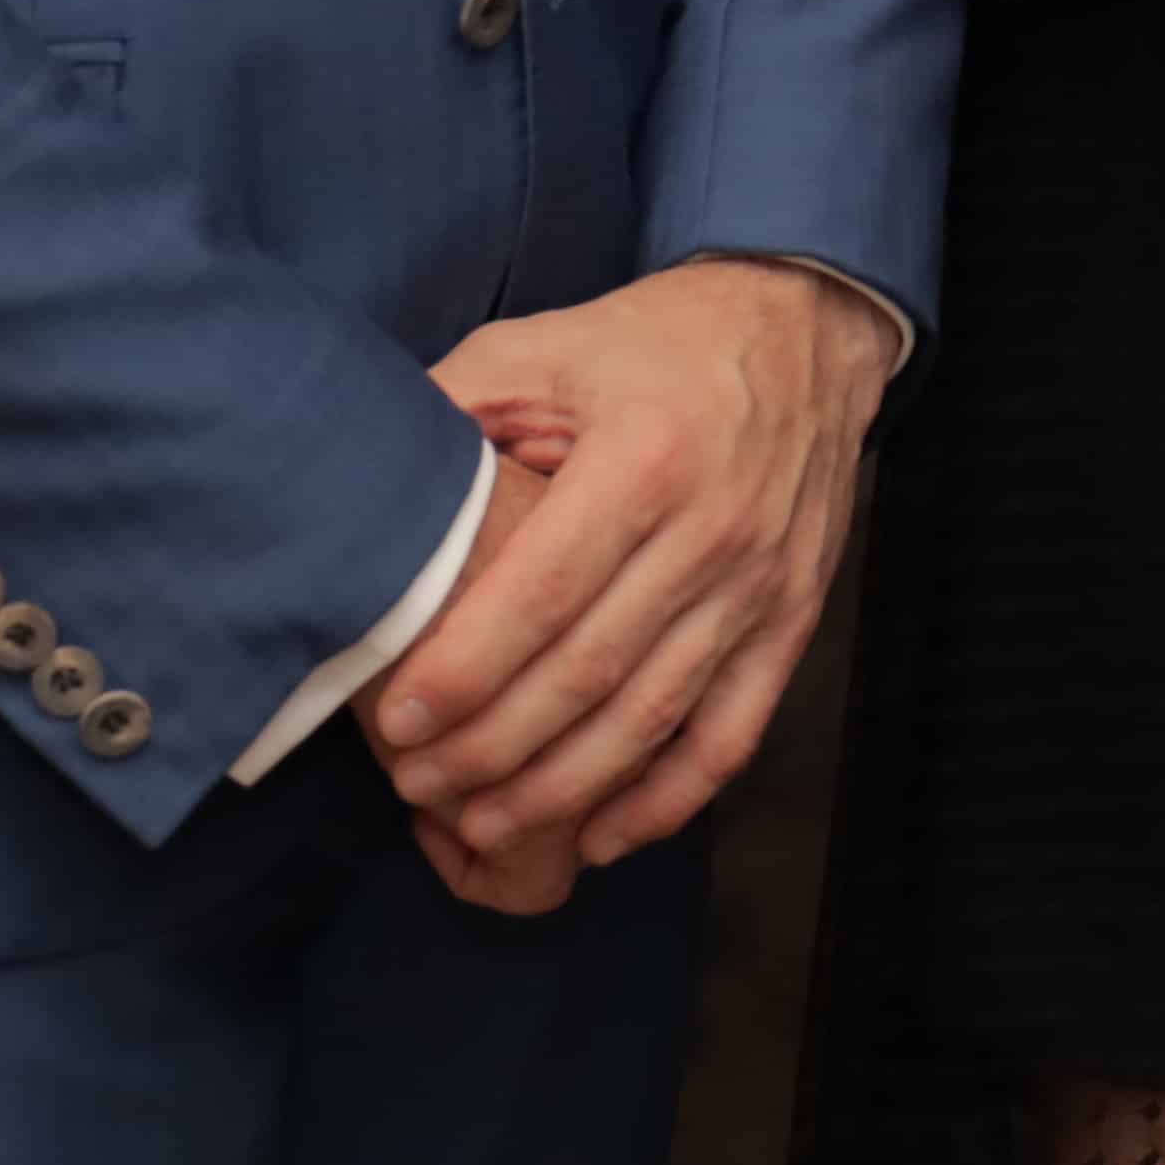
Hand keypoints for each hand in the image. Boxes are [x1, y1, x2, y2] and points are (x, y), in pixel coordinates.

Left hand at [366, 256, 898, 870]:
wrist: (804, 329)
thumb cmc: (654, 343)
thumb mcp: (542, 345)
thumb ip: (452, 407)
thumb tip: (359, 477)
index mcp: (643, 458)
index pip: (542, 595)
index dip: (465, 671)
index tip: (396, 724)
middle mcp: (710, 530)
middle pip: (591, 672)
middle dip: (494, 746)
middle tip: (418, 785)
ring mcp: (759, 582)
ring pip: (654, 716)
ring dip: (565, 786)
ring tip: (483, 824)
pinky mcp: (792, 616)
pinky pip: (733, 730)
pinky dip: (670, 799)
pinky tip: (605, 835)